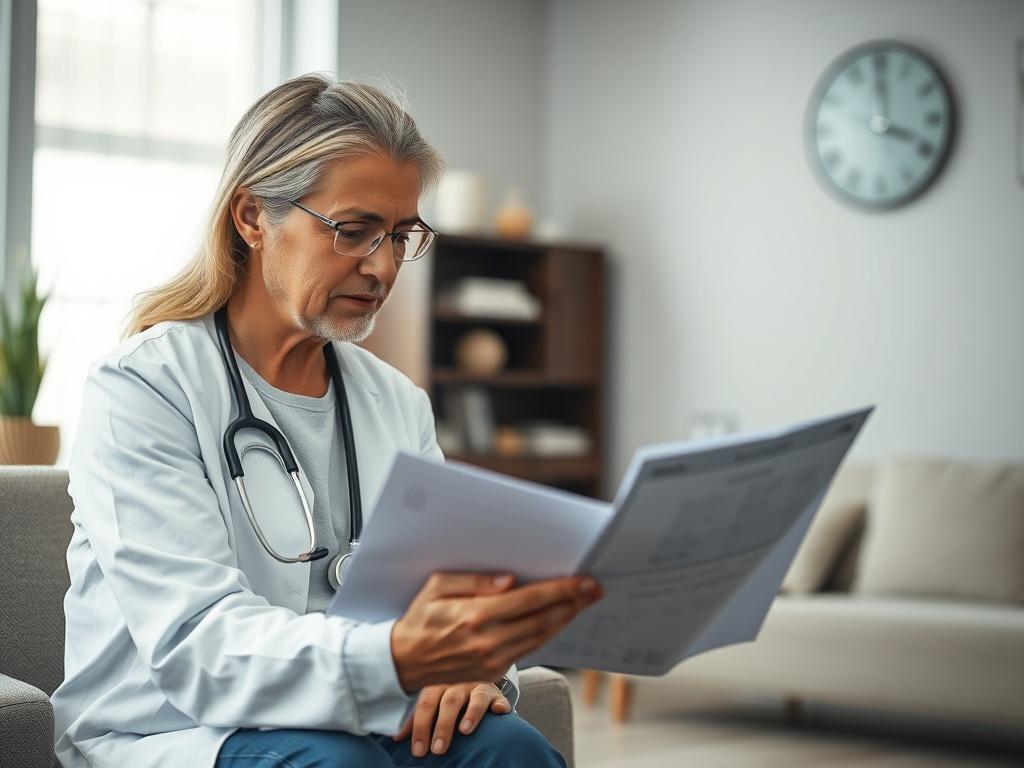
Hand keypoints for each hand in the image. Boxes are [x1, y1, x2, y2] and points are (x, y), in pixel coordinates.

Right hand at [390, 571, 602, 692]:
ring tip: (583, 604)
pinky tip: (559, 620)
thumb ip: (474, 581)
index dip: (560, 591)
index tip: (584, 582)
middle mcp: (488, 641)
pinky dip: (548, 634)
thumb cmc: (421, 616)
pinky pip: (529, 649)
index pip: (529, 600)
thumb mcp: (438, 585)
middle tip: (595, 590)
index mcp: (475, 616)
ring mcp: (492, 660)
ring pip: (541, 638)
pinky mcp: (493, 672)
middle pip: (543, 621)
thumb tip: (509, 580)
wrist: (404, 660)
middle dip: (573, 604)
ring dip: (566, 620)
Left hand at [393, 680, 510, 756]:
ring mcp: (478, 686)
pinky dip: (499, 705)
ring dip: (471, 713)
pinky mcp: (496, 693)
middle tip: (438, 749)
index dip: (421, 726)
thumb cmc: (450, 695)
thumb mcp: (432, 703)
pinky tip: (499, 712)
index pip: (426, 703)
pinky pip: (499, 697)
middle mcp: (457, 683)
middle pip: (449, 701)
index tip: (418, 750)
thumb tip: (396, 737)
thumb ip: (417, 718)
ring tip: (465, 731)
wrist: (475, 675)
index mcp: (438, 684)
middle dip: (443, 726)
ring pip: (475, 696)